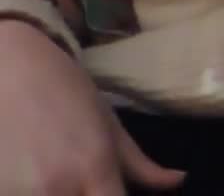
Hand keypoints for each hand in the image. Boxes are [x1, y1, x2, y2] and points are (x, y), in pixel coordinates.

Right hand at [0, 20, 186, 194]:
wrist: (7, 68)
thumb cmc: (64, 90)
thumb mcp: (108, 124)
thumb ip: (141, 165)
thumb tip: (179, 182)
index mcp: (93, 170)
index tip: (118, 192)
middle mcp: (56, 189)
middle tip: (94, 183)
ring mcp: (18, 195)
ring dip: (65, 195)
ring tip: (60, 175)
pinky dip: (34, 192)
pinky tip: (36, 180)